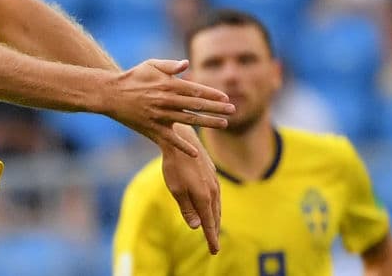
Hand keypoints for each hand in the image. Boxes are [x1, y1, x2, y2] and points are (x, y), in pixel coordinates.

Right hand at [106, 59, 232, 155]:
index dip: (212, 93)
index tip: (226, 97)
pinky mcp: (152, 128)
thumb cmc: (132, 77)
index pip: (196, 89)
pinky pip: (170, 139)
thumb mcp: (150, 65)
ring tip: (224, 124)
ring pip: (189, 120)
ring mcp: (160, 115)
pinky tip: (195, 153)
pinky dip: (183, 146)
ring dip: (208, 123)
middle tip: (233, 110)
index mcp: (168, 85)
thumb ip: (170, 65)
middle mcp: (166, 100)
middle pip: (197, 105)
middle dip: (217, 107)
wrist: (111, 93)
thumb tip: (187, 64)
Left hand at [161, 123, 220, 253]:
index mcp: (204, 197)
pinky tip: (211, 206)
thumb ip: (187, 208)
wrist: (182, 139)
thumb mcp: (176, 189)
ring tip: (213, 228)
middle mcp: (213, 190)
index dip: (211, 238)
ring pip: (217, 205)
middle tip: (214, 247)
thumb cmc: (174, 165)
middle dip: (214, 231)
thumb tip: (196, 226)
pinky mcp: (212, 173)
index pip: (209, 223)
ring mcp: (214, 181)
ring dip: (215, 218)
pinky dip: (214, 205)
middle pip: (215, 216)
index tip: (214, 251)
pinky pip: (216, 195)